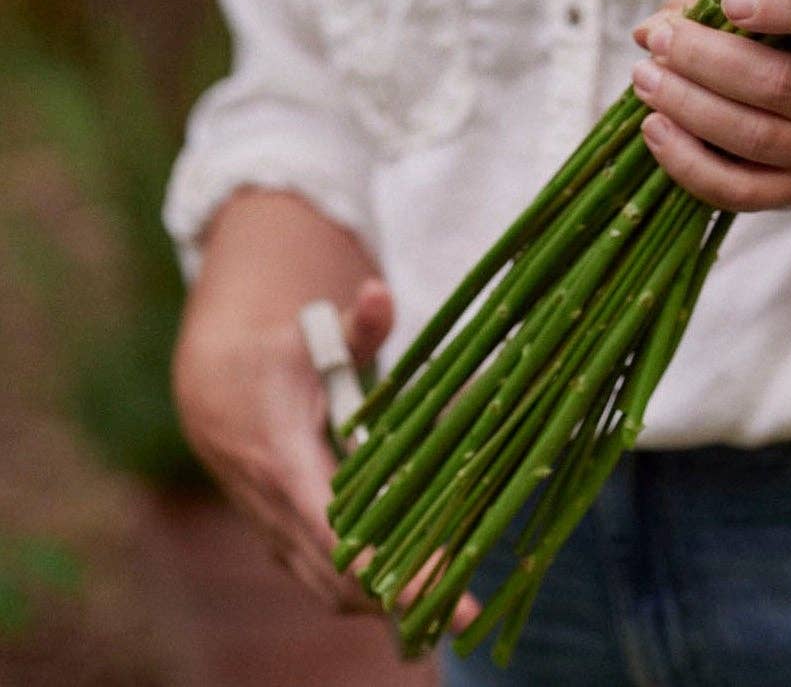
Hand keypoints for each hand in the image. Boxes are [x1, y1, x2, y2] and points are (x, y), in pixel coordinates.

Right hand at [172, 277, 480, 630]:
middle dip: (400, 601)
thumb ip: (356, 323)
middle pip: (339, 578)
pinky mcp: (286, 539)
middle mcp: (276, 510)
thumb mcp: (313, 333)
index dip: (384, 569)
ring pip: (330, 589)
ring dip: (386, 606)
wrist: (213, 386)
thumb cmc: (276, 353)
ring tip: (452, 609)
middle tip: (465, 611)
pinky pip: (326, 580)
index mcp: (283, 461)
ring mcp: (277, 531)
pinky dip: (368, 593)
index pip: (337, 533)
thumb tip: (380, 292)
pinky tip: (421, 592)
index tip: (433, 592)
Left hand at [631, 0, 790, 210]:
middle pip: (780, 84)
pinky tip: (654, 128)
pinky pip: (738, 190)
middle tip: (661, 41)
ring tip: (644, 77)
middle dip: (708, 59)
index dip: (785, 7)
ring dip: (689, 106)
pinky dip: (688, 162)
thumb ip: (710, 4)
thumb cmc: (790, 49)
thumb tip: (649, 30)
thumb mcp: (769, 12)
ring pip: (755, 137)